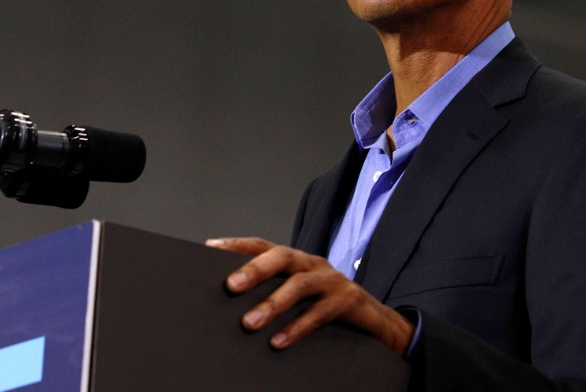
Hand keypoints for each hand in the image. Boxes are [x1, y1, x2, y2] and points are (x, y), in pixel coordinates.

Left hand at [205, 237, 413, 355]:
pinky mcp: (348, 300)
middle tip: (230, 286)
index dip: (238, 245)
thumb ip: (273, 291)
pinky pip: (320, 312)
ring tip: (249, 323)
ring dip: (272, 304)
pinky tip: (278, 342)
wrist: (375, 319)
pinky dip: (297, 327)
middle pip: (282, 256)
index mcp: (297, 260)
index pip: (263, 245)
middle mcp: (312, 263)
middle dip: (255, 269)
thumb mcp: (298, 295)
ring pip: (299, 284)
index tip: (210, 247)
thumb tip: (231, 301)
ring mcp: (332, 280)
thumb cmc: (327, 306)